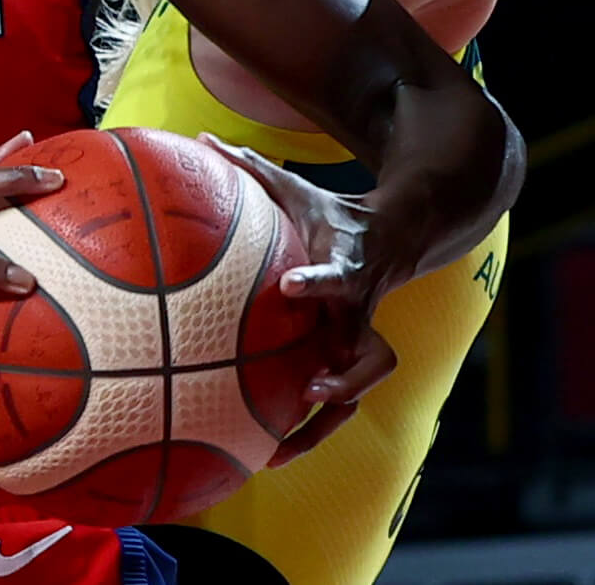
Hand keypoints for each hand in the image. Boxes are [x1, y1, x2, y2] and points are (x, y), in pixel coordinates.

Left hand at [198, 133, 400, 464]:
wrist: (394, 237)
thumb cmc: (333, 213)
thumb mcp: (298, 189)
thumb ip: (252, 168)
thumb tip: (200, 139)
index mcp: (348, 268)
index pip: (337, 276)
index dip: (317, 282)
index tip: (289, 286)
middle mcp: (360, 311)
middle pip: (371, 354)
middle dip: (344, 375)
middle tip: (310, 388)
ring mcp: (358, 341)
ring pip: (356, 392)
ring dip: (322, 425)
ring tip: (278, 453)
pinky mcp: (348, 360)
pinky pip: (335, 406)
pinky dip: (307, 433)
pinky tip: (266, 456)